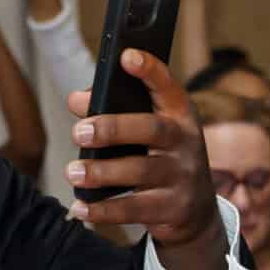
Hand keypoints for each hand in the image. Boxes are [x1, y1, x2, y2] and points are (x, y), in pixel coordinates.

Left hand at [64, 50, 225, 269]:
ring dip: (102, 172)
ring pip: (140, 172)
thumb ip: (114, 111)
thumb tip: (76, 100)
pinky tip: (81, 207)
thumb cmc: (161, 159)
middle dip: (112, 128)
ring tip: (73, 172)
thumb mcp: (148, 132)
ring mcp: (183, 177)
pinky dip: (103, 210)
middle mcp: (186, 143)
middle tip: (78, 132)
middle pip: (151, 130)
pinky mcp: (174, 209)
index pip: (167, 87)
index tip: (126, 56)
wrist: (196, 212)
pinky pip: (134, 209)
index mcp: (179, 116)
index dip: (149, 70)